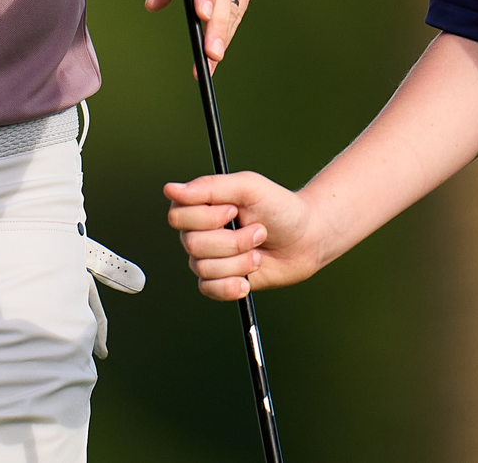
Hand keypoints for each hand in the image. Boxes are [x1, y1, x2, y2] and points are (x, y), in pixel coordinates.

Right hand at [164, 171, 322, 299]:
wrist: (307, 239)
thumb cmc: (280, 208)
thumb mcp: (248, 188)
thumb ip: (210, 187)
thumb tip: (171, 189)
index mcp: (200, 205)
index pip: (178, 216)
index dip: (208, 217)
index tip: (235, 209)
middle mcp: (199, 232)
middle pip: (193, 244)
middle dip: (233, 241)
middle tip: (259, 231)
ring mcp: (209, 257)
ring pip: (204, 268)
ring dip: (240, 261)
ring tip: (259, 252)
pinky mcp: (220, 280)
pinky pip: (209, 289)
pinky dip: (230, 286)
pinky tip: (246, 280)